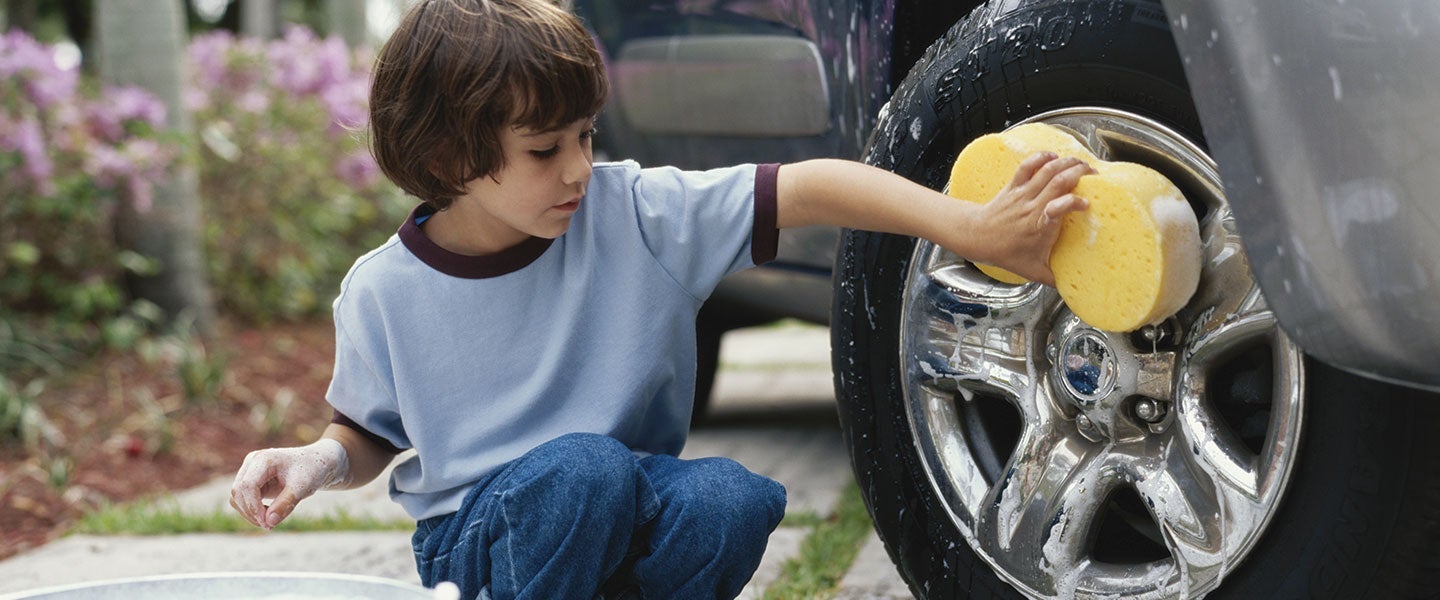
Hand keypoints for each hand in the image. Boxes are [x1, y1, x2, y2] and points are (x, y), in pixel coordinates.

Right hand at [229, 438, 348, 529]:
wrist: (316, 464)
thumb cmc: (312, 471)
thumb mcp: (303, 487)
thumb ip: (286, 503)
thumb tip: (268, 522)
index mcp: (264, 459)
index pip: (247, 485)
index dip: (254, 507)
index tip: (267, 523)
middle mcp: (252, 462)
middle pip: (238, 492)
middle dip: (252, 512)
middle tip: (271, 526)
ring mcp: (249, 471)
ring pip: (237, 498)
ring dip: (250, 513)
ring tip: (272, 521)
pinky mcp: (250, 481)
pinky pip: (242, 500)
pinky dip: (252, 511)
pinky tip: (269, 514)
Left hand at [969, 152, 1091, 285]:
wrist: (977, 237)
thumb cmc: (1005, 253)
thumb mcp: (1033, 271)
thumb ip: (1055, 278)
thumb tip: (1076, 287)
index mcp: (1039, 226)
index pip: (1059, 208)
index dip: (1074, 203)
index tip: (1086, 205)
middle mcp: (1031, 206)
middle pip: (1057, 181)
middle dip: (1079, 173)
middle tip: (1094, 175)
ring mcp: (1022, 194)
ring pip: (1046, 170)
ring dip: (1066, 162)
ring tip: (1081, 163)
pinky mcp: (1014, 186)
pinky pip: (1027, 166)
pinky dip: (1041, 157)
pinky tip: (1053, 155)